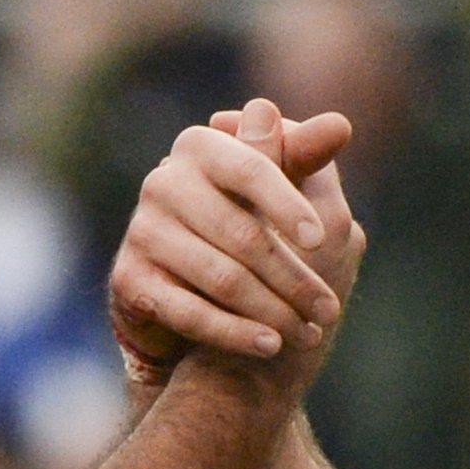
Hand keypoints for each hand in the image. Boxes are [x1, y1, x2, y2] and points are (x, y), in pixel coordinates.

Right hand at [110, 99, 356, 374]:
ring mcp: (142, 230)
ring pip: (222, 277)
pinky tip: (269, 344)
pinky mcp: (128, 279)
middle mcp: (163, 181)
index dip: (286, 203)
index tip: (319, 237)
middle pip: (243, 233)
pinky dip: (234, 332)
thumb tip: (340, 124)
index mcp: (202, 145)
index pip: (251, 167)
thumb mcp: (275, 192)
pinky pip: (188, 311)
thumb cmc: (241, 229)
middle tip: (328, 309)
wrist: (185, 291)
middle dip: (293, 277)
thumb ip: (301, 160)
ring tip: (307, 333)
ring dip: (272, 311)